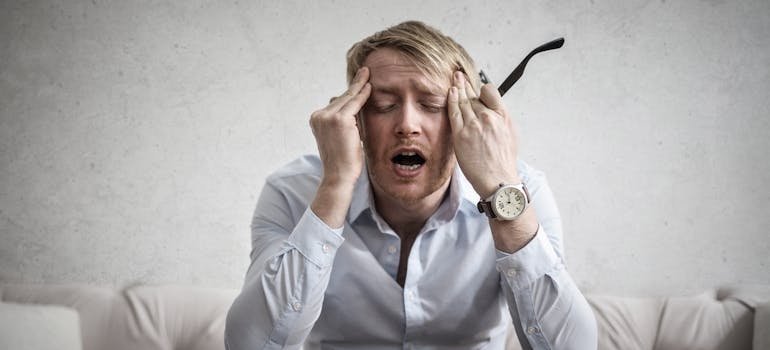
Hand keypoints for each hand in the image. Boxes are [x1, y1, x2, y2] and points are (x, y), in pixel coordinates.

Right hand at [309, 67, 371, 186]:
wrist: (339, 175)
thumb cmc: (342, 161)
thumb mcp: (339, 137)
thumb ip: (343, 121)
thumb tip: (350, 106)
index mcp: (316, 120)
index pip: (335, 103)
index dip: (347, 94)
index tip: (356, 83)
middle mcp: (319, 116)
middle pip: (341, 98)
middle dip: (354, 87)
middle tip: (364, 72)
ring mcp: (328, 117)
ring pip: (348, 99)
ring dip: (359, 87)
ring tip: (366, 73)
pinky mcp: (340, 120)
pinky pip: (355, 103)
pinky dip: (363, 94)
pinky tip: (369, 86)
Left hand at [447, 71, 519, 197]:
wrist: (498, 180)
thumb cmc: (504, 161)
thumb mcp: (510, 134)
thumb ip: (500, 119)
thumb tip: (494, 110)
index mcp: (501, 116)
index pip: (490, 92)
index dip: (482, 90)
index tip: (477, 88)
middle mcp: (488, 117)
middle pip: (473, 95)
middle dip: (466, 84)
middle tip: (459, 75)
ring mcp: (473, 125)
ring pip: (463, 101)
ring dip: (457, 88)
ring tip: (454, 79)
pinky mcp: (461, 134)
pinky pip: (454, 112)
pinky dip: (451, 100)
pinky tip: (450, 92)